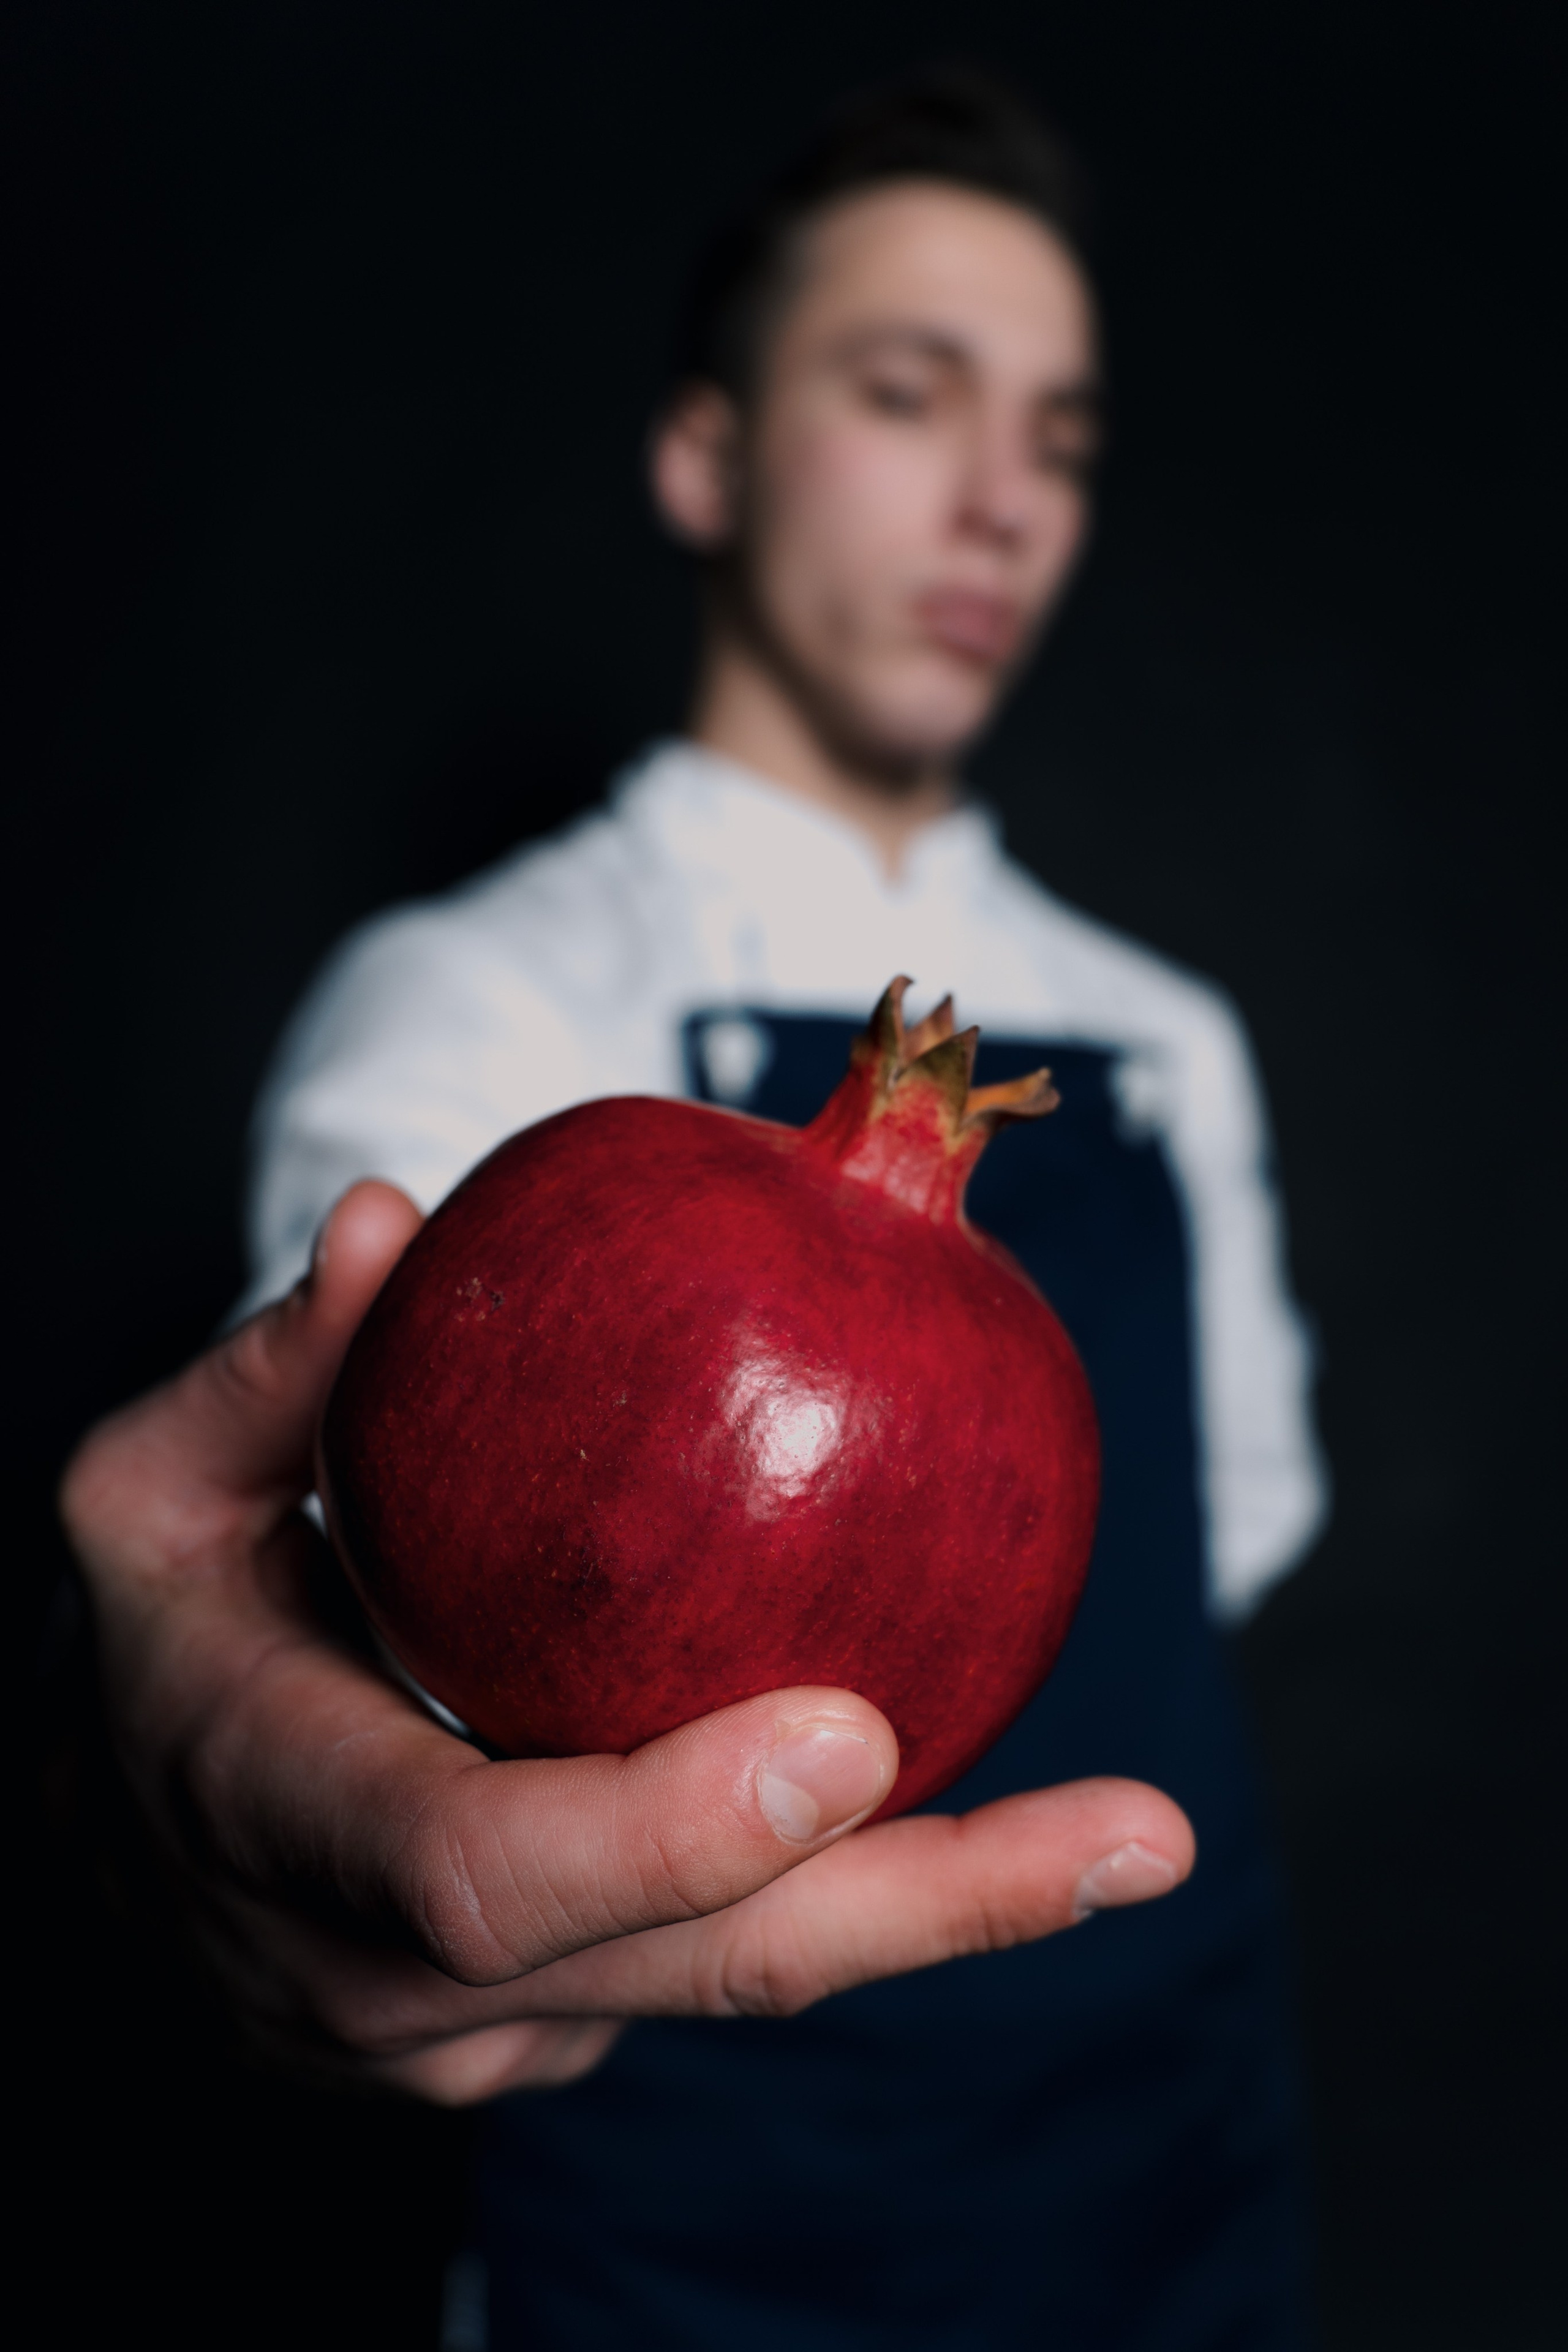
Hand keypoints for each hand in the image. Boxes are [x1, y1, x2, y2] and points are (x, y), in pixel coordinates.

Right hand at [62, 1181, 1193, 2105]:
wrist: (149, 1832)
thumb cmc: (167, 1630)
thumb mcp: (150, 1490)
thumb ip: (272, 1371)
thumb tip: (387, 1227)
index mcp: (282, 1823)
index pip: (480, 1871)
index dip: (665, 1826)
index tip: (849, 1736)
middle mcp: (393, 1978)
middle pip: (690, 1967)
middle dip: (922, 1906)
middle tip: (1132, 1836)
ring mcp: (495, 2030)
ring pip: (741, 1978)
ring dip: (946, 1907)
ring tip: (1135, 1837)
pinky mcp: (572, 2016)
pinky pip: (735, 1950)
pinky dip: (872, 1884)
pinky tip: (1032, 1829)